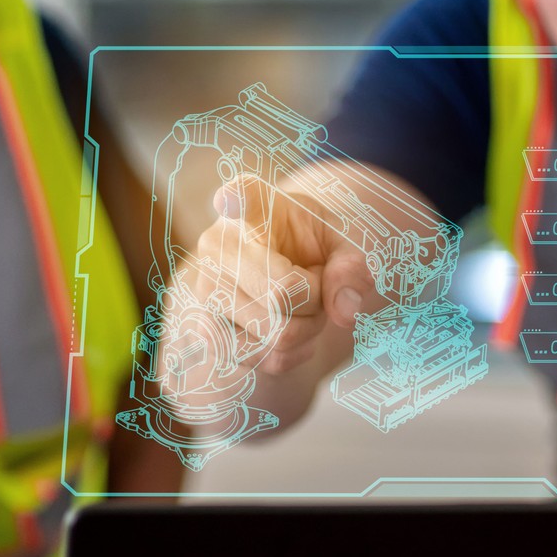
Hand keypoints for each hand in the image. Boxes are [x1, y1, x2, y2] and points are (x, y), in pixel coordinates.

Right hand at [178, 172, 371, 376]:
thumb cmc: (307, 246)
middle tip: (316, 285)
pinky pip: (268, 358)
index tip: (229, 199)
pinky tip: (288, 327)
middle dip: (317, 300)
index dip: (236, 200)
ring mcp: (205, 289)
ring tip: (301, 305)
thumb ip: (350, 266)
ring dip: (307, 329)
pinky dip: (294, 352)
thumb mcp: (338, 241)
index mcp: (255, 205)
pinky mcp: (207, 331)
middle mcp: (218, 244)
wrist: (276, 269)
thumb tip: (346, 312)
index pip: (243, 198)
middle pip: (282, 293)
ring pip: (276, 333)